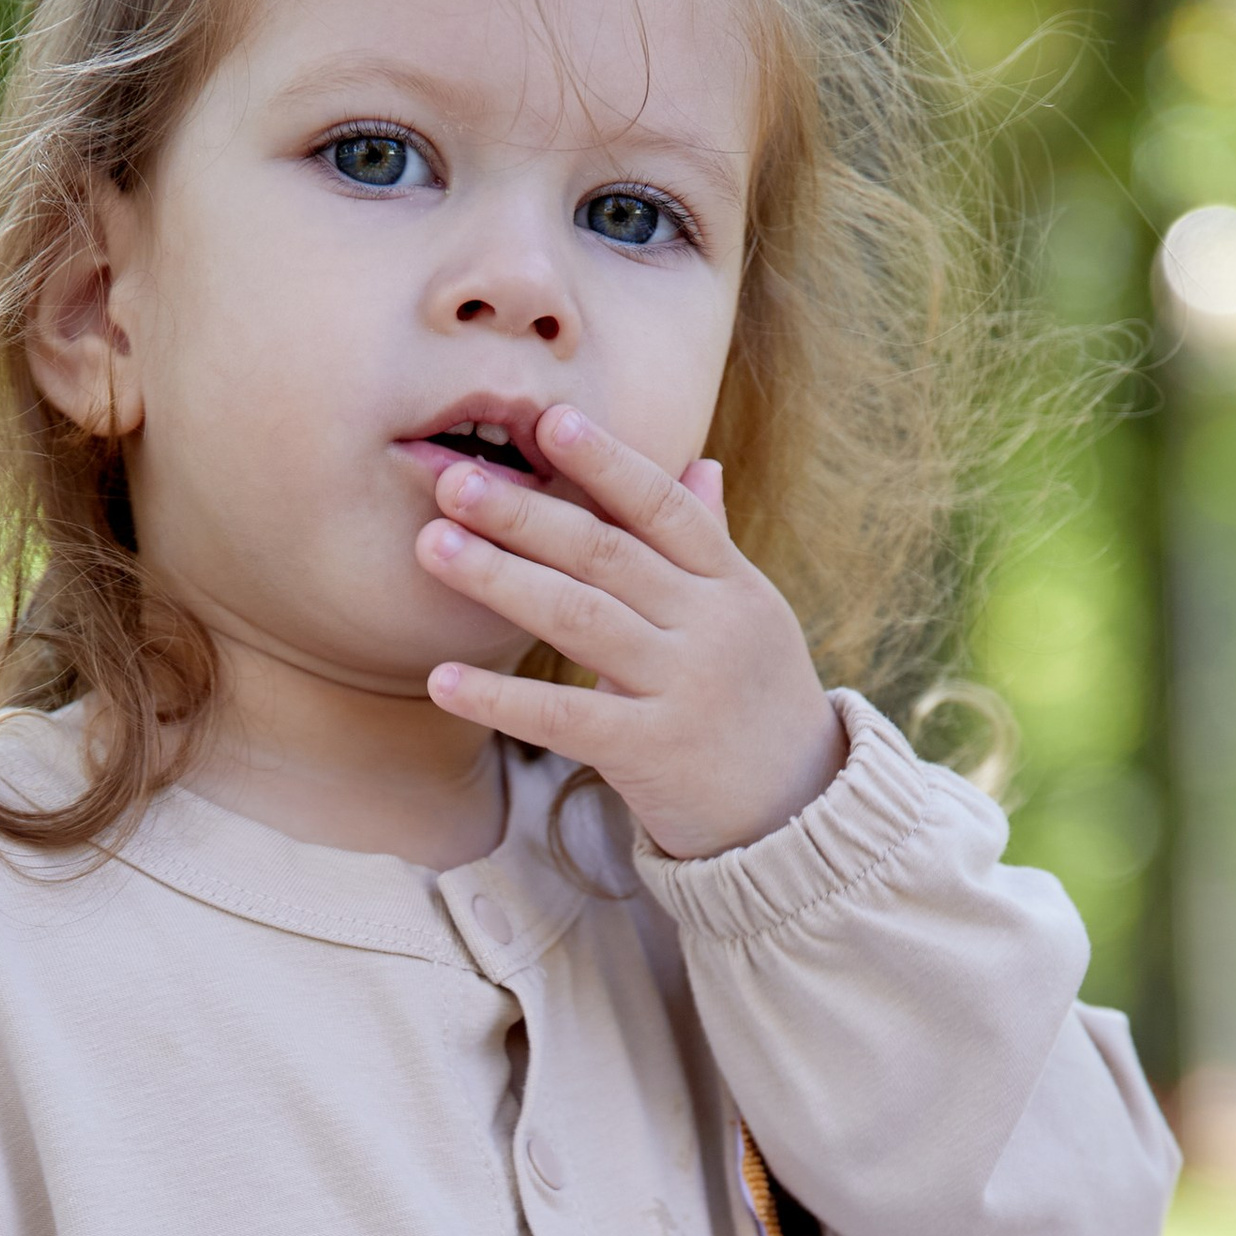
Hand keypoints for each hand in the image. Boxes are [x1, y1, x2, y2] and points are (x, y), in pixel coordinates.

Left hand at [416, 406, 845, 858]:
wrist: (801, 814)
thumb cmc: (759, 704)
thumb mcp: (753, 617)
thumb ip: (712, 543)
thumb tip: (698, 461)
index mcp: (732, 585)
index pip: (663, 507)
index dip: (607, 462)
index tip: (549, 421)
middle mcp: (711, 627)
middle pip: (607, 555)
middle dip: (527, 512)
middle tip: (455, 482)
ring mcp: (683, 688)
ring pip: (580, 619)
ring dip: (501, 579)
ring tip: (433, 546)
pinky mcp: (652, 753)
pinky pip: (564, 717)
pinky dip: (500, 698)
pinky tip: (442, 680)